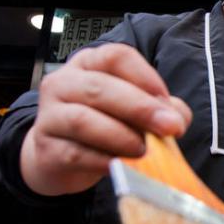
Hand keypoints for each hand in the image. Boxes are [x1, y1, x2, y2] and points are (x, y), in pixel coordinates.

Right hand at [20, 43, 191, 195]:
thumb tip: (177, 118)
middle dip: (140, 108)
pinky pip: (75, 153)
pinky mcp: (46, 149)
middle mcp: (64, 83)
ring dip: (120, 136)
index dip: (145, 77)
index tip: (167, 103)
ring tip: (144, 150)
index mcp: (89, 64)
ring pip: (82, 120)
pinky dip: (102, 161)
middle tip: (169, 128)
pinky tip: (121, 166)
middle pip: (100, 87)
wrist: (59, 158)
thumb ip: (159, 109)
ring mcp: (49, 116)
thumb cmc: (102, 126)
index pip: (116, 57)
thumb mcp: (132, 111)